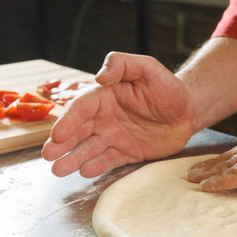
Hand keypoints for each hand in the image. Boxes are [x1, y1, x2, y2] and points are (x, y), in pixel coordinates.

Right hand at [42, 52, 194, 176]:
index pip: (81, 108)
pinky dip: (96, 167)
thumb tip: (100, 76)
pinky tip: (84, 172)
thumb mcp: (148, 67)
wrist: (188, 110)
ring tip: (58, 170)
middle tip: (48, 155)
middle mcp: (105, 117)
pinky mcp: (126, 153)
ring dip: (73, 159)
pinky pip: (108, 161)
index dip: (68, 121)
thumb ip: (123, 64)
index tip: (57, 135)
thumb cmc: (167, 87)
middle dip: (62, 144)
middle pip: (78, 131)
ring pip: (89, 149)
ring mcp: (114, 136)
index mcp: (105, 96)